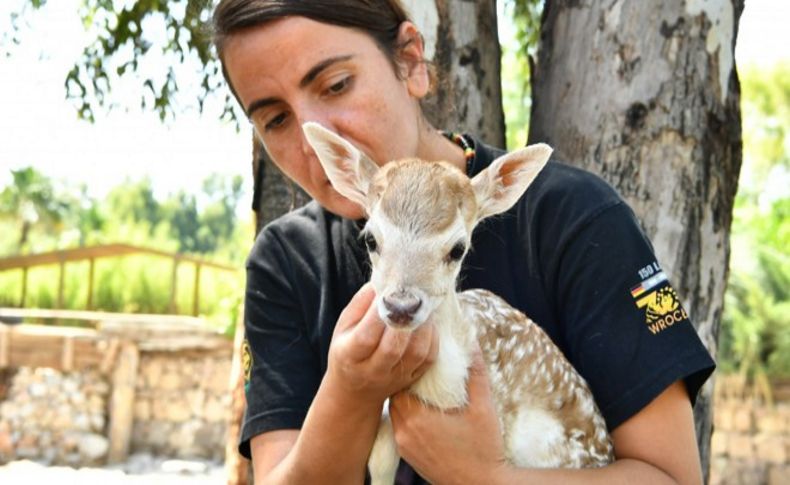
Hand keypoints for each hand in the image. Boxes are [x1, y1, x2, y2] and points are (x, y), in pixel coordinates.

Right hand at [326, 283, 438, 402]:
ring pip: (416, 354)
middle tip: (414, 295)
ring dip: (424, 327)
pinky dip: (433, 338)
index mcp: (349, 355)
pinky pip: (428, 360)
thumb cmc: (348, 350)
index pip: (366, 336)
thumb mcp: (343, 327)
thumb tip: (383, 281)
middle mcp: (372, 370)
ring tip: (425, 306)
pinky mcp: (411, 379)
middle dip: (406, 320)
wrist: (355, 390)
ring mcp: (394, 377)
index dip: (380, 314)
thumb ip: (360, 304)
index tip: (390, 292)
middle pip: (392, 348)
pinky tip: (430, 322)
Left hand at [389, 346, 507, 484]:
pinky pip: (400, 429)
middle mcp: (404, 432)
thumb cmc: (484, 449)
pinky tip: (426, 413)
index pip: (399, 383)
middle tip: (422, 372)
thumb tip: (470, 344)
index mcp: (417, 417)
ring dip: (406, 401)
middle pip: (394, 397)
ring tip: (424, 391)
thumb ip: (475, 372)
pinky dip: (409, 418)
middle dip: (406, 384)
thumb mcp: (483, 406)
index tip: (421, 361)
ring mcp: (404, 447)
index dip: (408, 370)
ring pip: (395, 414)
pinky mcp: (408, 457)